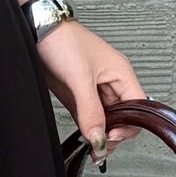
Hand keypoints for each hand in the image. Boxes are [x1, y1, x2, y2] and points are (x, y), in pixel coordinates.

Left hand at [35, 19, 148, 163]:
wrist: (37, 31)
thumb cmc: (63, 41)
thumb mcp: (79, 77)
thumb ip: (90, 110)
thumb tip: (99, 137)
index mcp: (121, 74)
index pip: (138, 107)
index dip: (129, 125)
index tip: (110, 136)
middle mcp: (111, 83)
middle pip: (124, 116)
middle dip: (114, 133)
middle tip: (98, 145)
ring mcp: (95, 90)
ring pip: (106, 119)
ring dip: (100, 134)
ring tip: (91, 146)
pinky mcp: (78, 96)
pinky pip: (89, 117)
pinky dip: (88, 129)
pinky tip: (84, 137)